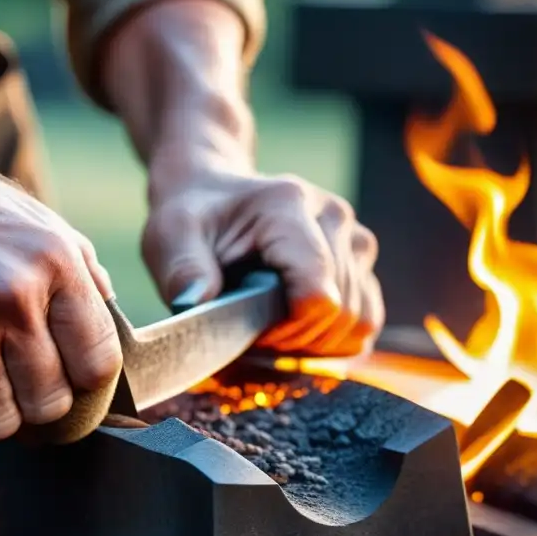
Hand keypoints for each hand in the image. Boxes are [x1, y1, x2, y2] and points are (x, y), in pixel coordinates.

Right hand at [0, 161, 123, 441]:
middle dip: (27, 399)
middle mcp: (12, 299)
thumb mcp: (37, 227)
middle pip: (48, 406)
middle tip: (0, 373)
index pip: (98, 366)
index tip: (59, 378)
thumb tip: (116, 344)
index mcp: (55, 265)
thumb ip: (83, 282)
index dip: (80, 383)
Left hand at [142, 169, 383, 357]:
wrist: (212, 194)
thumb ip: (183, 270)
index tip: (250, 330)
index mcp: (287, 207)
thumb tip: (194, 303)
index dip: (287, 331)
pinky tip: (295, 327)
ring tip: (272, 327)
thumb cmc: (192, 219)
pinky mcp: (360, 258)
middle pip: (341, 313)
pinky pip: (366, 319)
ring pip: (360, 320)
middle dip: (296, 339)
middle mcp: (333, 217)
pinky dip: (333, 337)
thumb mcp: (170, 238)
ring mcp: (353, 237)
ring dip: (316, 341)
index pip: (317, 294)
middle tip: (253, 331)